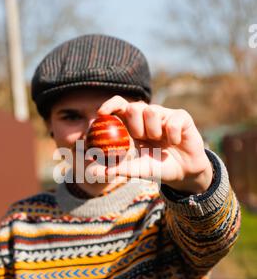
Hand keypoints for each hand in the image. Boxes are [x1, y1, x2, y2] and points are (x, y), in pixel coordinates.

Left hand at [96, 96, 212, 193]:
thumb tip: (94, 172)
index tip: (101, 114)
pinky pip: (172, 121)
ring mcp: (164, 115)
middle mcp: (147, 116)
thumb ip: (118, 169)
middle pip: (133, 106)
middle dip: (134, 124)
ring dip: (153, 131)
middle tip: (140, 138)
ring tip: (161, 143)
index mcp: (133, 125)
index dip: (110, 105)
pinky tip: (175, 142)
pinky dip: (172, 135)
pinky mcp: (181, 117)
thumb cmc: (157, 167)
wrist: (184, 173)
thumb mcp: (137, 170)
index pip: (119, 105)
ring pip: (152, 110)